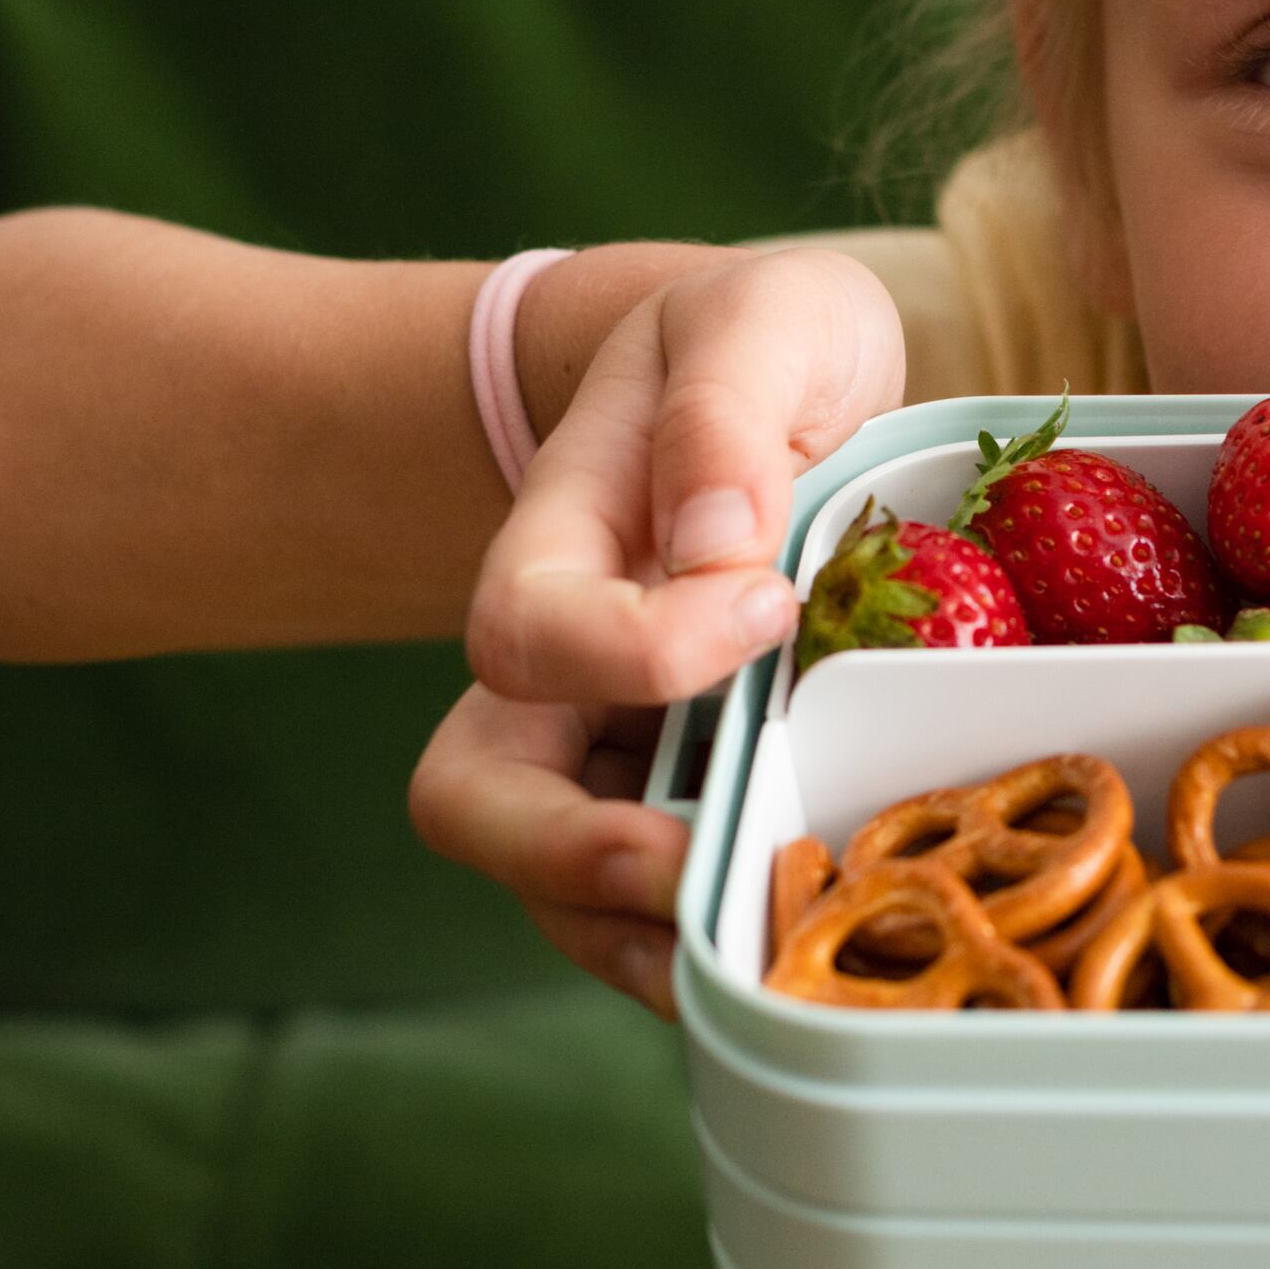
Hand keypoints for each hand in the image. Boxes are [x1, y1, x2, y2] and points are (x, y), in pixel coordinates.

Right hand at [406, 247, 908, 1012]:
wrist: (785, 380)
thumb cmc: (768, 341)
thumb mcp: (769, 318)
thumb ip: (727, 407)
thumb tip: (716, 548)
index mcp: (560, 538)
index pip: (529, 630)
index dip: (638, 647)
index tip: (767, 603)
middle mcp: (564, 664)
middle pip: (476, 798)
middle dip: (563, 857)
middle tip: (685, 870)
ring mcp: (618, 741)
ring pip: (559, 884)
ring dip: (637, 938)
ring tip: (747, 950)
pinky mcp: (688, 789)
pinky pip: (660, 900)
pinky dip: (709, 940)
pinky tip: (793, 941)